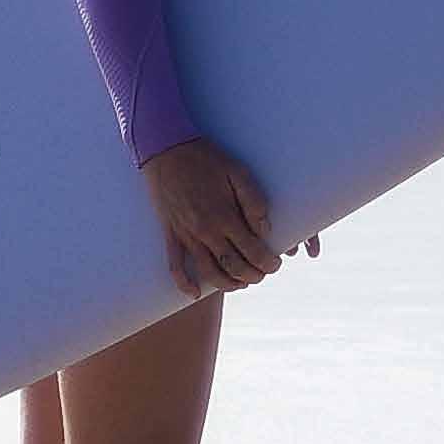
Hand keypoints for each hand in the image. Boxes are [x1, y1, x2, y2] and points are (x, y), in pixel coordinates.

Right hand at [143, 137, 280, 295]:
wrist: (166, 150)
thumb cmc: (206, 159)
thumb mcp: (238, 172)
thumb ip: (254, 202)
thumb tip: (265, 231)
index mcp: (225, 216)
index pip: (252, 252)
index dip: (268, 263)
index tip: (276, 263)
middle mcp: (205, 231)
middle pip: (233, 267)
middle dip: (253, 276)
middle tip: (263, 273)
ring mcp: (186, 235)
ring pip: (208, 273)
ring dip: (228, 284)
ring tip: (242, 282)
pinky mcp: (170, 234)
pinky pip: (174, 266)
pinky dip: (184, 284)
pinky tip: (196, 294)